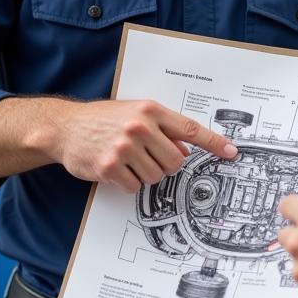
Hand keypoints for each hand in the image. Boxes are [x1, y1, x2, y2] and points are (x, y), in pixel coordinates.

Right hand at [56, 98, 236, 191]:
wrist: (66, 127)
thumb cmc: (104, 120)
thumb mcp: (135, 114)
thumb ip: (162, 130)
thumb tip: (185, 152)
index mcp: (150, 110)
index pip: (190, 128)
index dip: (213, 142)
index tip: (231, 152)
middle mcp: (139, 127)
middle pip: (175, 161)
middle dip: (166, 165)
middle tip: (149, 157)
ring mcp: (124, 147)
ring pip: (156, 176)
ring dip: (145, 174)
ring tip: (128, 160)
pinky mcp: (110, 167)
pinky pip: (134, 187)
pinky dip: (128, 183)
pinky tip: (117, 169)